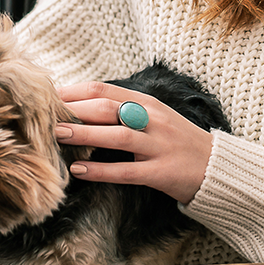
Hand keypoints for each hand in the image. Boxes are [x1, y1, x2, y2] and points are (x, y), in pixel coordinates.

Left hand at [55, 81, 212, 204]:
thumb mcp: (155, 118)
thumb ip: (125, 111)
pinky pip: (126, 171)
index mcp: (149, 104)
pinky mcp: (161, 172)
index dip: (76, 93)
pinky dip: (101, 171)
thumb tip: (83, 108)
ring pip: (116, 137)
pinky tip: (79, 172)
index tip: (51, 98)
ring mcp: (158, 146)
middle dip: (75, 111)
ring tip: (58, 137)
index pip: (106, 91)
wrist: (216, 167)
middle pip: (108, 110)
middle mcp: (153, 121)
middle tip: (47, 116)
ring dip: (84, 136)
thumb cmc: (177, 142)